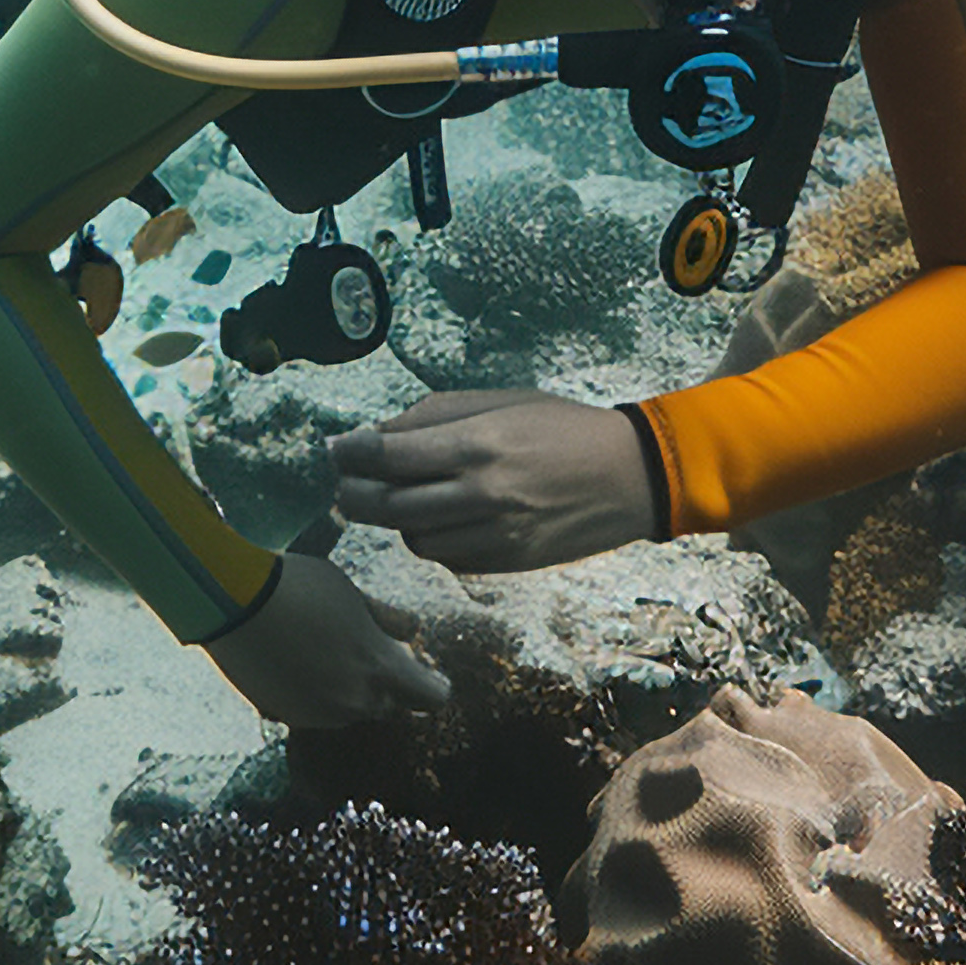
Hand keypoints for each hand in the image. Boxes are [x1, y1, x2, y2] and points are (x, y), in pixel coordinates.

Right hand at [204, 542, 451, 730]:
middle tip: (373, 655)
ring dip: (350, 690)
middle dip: (388, 686)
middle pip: (389, 705)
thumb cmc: (300, 588)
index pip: (430, 698)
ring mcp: (318, 713)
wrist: (235, 603)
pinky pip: (315, 711)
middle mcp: (354, 701)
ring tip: (330, 653)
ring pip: (350, 710)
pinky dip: (316, 694)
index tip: (431, 675)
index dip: (433, 686)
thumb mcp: (353, 594)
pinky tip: (300, 663)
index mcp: (380, 670)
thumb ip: (388, 619)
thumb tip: (414, 630)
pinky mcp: (285, 716)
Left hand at [330, 390, 656, 576]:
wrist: (630, 476)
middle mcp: (482, 495)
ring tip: (399, 497)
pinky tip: (442, 517)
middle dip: (353, 494)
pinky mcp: (506, 563)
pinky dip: (433, 539)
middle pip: (387, 506)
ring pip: (413, 538)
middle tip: (345, 482)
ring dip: (395, 519)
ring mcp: (495, 535)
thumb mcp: (502, 401)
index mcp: (478, 445)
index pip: (387, 457)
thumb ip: (436, 416)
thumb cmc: (562, 428)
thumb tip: (377, 434)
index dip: (350, 454)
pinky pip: (447, 558)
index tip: (335, 450)